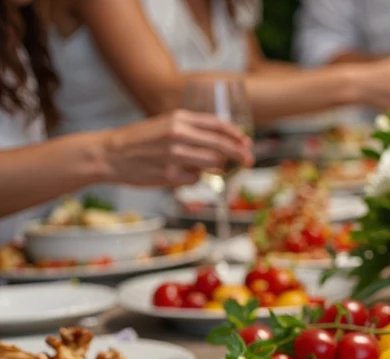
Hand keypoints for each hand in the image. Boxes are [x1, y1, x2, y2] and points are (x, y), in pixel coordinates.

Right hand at [102, 110, 253, 186]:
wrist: (110, 154)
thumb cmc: (141, 140)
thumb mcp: (165, 124)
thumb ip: (192, 129)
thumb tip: (225, 139)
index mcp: (178, 118)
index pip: (217, 124)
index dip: (236, 135)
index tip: (247, 143)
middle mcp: (178, 134)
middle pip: (222, 145)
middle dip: (240, 154)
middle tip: (249, 161)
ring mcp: (174, 155)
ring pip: (213, 163)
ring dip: (216, 167)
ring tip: (202, 166)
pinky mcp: (170, 175)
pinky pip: (196, 179)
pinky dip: (194, 178)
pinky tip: (180, 173)